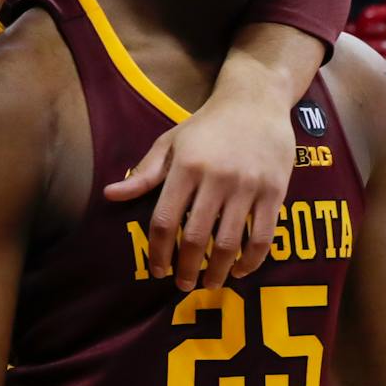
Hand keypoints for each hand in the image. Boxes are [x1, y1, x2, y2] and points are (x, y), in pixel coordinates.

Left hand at [104, 96, 294, 290]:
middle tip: (182, 284)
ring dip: (217, 270)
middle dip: (186, 268)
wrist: (255, 101)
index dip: (159, 251)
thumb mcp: (170, 143)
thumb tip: (110, 196)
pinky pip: (263, 235)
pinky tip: (239, 270)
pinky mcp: (275, 191)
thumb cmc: (207, 126)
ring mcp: (248, 186)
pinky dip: (251, 260)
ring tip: (209, 284)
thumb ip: (144, 174)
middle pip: (197, 237)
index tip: (157, 270)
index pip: (166, 220)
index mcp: (186, 167)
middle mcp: (216, 178)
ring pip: (230, 242)